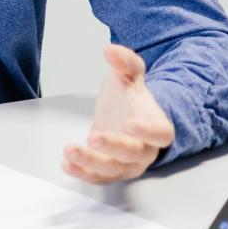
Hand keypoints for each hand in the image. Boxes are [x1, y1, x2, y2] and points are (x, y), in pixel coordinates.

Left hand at [62, 45, 173, 183]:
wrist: (125, 117)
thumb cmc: (130, 99)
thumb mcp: (128, 76)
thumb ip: (124, 63)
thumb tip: (111, 50)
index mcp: (156, 126)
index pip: (160, 134)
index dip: (148, 132)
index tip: (131, 123)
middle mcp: (145, 149)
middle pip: (134, 154)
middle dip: (114, 147)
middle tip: (94, 137)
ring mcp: (127, 163)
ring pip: (113, 169)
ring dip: (91, 162)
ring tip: (69, 150)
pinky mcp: (109, 171)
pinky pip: (98, 178)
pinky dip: (82, 173)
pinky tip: (66, 163)